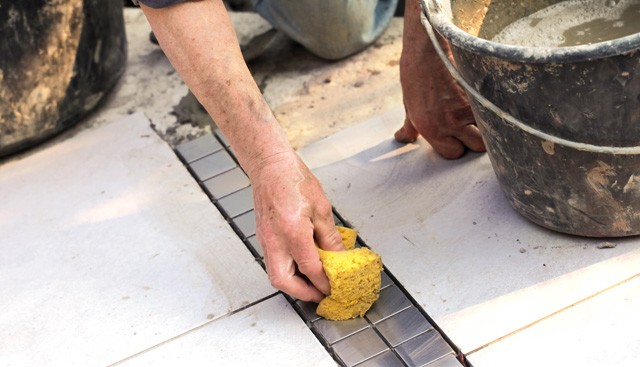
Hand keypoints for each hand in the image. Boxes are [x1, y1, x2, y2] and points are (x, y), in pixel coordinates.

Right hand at [250, 151, 343, 302]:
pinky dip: (288, 270)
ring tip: (313, 282)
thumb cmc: (294, 180)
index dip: (324, 283)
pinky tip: (301, 265)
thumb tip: (338, 257)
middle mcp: (275, 240)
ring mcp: (266, 240)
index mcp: (293, 232)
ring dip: (294, 283)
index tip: (334, 287)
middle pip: (283, 281)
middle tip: (320, 293)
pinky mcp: (263, 236)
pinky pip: (273, 262)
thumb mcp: (321, 208)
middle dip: (302, 293)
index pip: (310, 269)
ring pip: (275, 274)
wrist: (270, 166)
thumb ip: (329, 237)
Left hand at [396, 1, 484, 158]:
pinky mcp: (480, 94)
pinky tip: (487, 104)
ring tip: (481, 117)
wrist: (427, 50)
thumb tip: (402, 139)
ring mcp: (467, 109)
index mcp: (431, 129)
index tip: (456, 138)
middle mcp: (449, 123)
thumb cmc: (416, 77)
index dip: (456, 147)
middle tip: (472, 129)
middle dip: (476, 141)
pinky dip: (493, 110)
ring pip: (490, 130)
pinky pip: (494, 111)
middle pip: (476, 147)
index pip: (452, 154)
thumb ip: (410, 127)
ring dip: (489, 126)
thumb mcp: (409, 105)